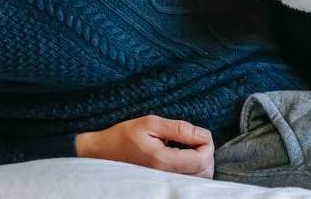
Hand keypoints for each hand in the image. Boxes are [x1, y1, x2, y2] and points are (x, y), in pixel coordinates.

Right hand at [75, 115, 213, 178]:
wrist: (103, 153)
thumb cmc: (124, 136)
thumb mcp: (151, 123)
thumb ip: (179, 129)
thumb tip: (203, 134)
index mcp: (162, 161)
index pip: (202, 159)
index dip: (207, 144)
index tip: (200, 133)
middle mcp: (165, 178)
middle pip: (204, 172)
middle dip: (207, 153)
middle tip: (196, 139)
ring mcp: (164, 184)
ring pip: (199, 180)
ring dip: (201, 163)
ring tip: (190, 147)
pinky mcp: (164, 185)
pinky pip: (189, 182)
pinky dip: (193, 170)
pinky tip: (184, 157)